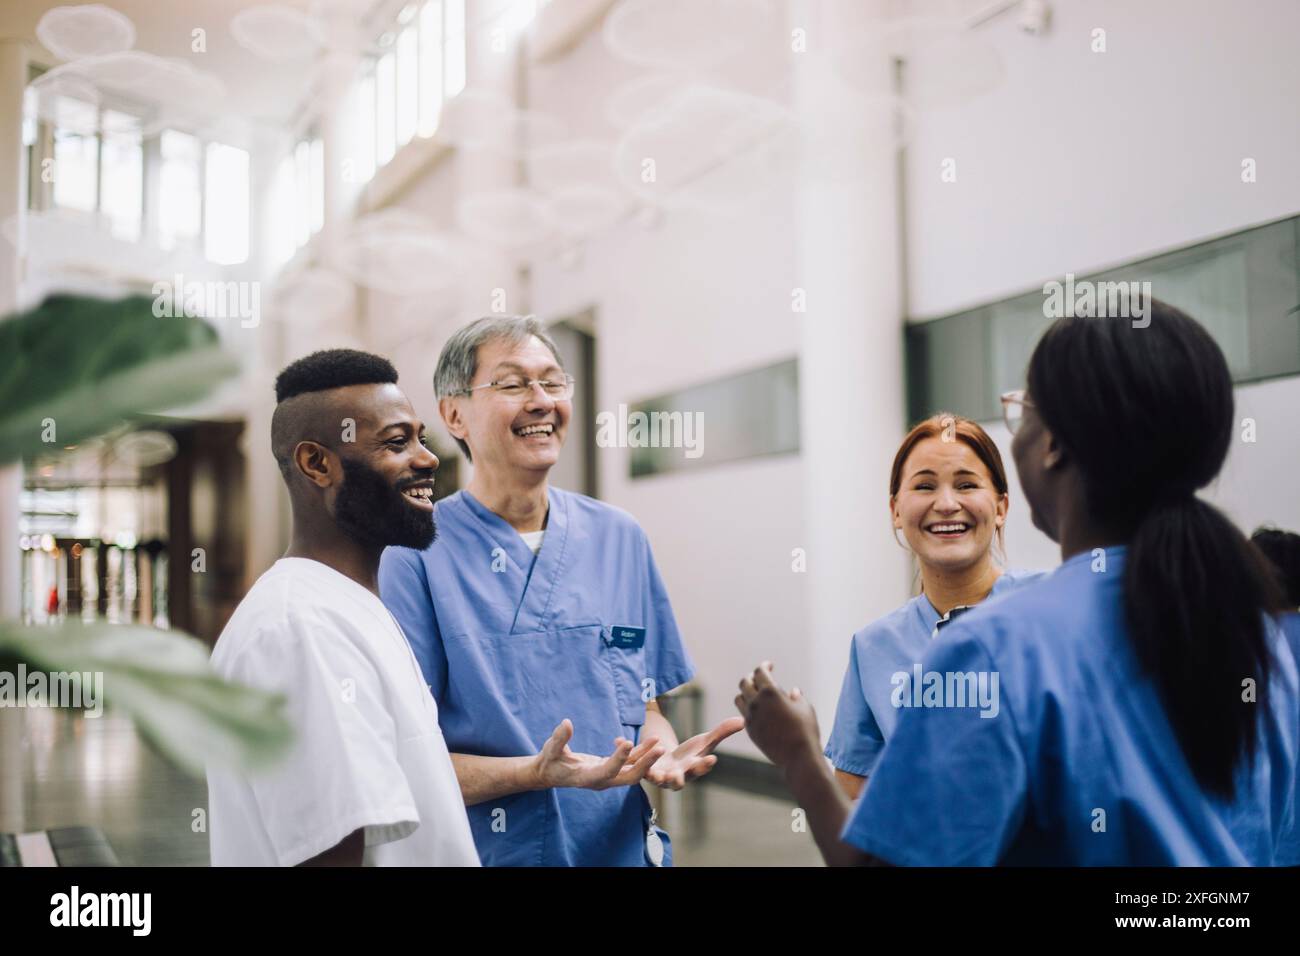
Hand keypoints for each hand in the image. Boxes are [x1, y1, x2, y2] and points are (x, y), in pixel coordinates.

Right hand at [530, 719, 663, 790]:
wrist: (549, 773)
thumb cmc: (549, 761)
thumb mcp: (550, 750)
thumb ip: (559, 739)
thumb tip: (566, 723)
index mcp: (586, 778)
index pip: (607, 771)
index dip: (619, 759)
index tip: (629, 742)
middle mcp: (601, 781)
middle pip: (628, 778)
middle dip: (645, 765)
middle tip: (659, 749)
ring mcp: (607, 776)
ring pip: (632, 771)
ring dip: (646, 758)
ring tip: (658, 741)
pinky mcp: (610, 769)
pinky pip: (629, 763)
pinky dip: (639, 753)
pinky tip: (650, 740)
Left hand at [645, 717, 745, 789]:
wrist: (669, 762)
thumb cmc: (690, 753)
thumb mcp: (705, 741)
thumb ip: (722, 732)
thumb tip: (743, 720)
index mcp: (694, 769)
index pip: (702, 768)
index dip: (706, 765)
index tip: (712, 758)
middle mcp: (678, 777)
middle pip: (679, 781)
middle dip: (678, 779)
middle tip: (677, 775)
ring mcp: (661, 777)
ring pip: (658, 780)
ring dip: (656, 776)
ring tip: (655, 772)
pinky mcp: (646, 772)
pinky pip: (641, 769)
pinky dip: (636, 760)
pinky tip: (630, 748)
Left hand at [735, 661, 821, 769]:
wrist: (798, 757)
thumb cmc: (806, 730)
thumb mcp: (805, 708)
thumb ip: (797, 696)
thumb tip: (792, 691)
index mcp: (770, 692)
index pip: (760, 672)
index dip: (765, 666)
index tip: (770, 666)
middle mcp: (756, 702)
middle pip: (745, 682)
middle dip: (752, 678)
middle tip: (760, 679)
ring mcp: (751, 717)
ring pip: (740, 698)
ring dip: (746, 693)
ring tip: (756, 694)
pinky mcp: (750, 730)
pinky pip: (744, 714)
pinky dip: (749, 709)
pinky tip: (759, 710)